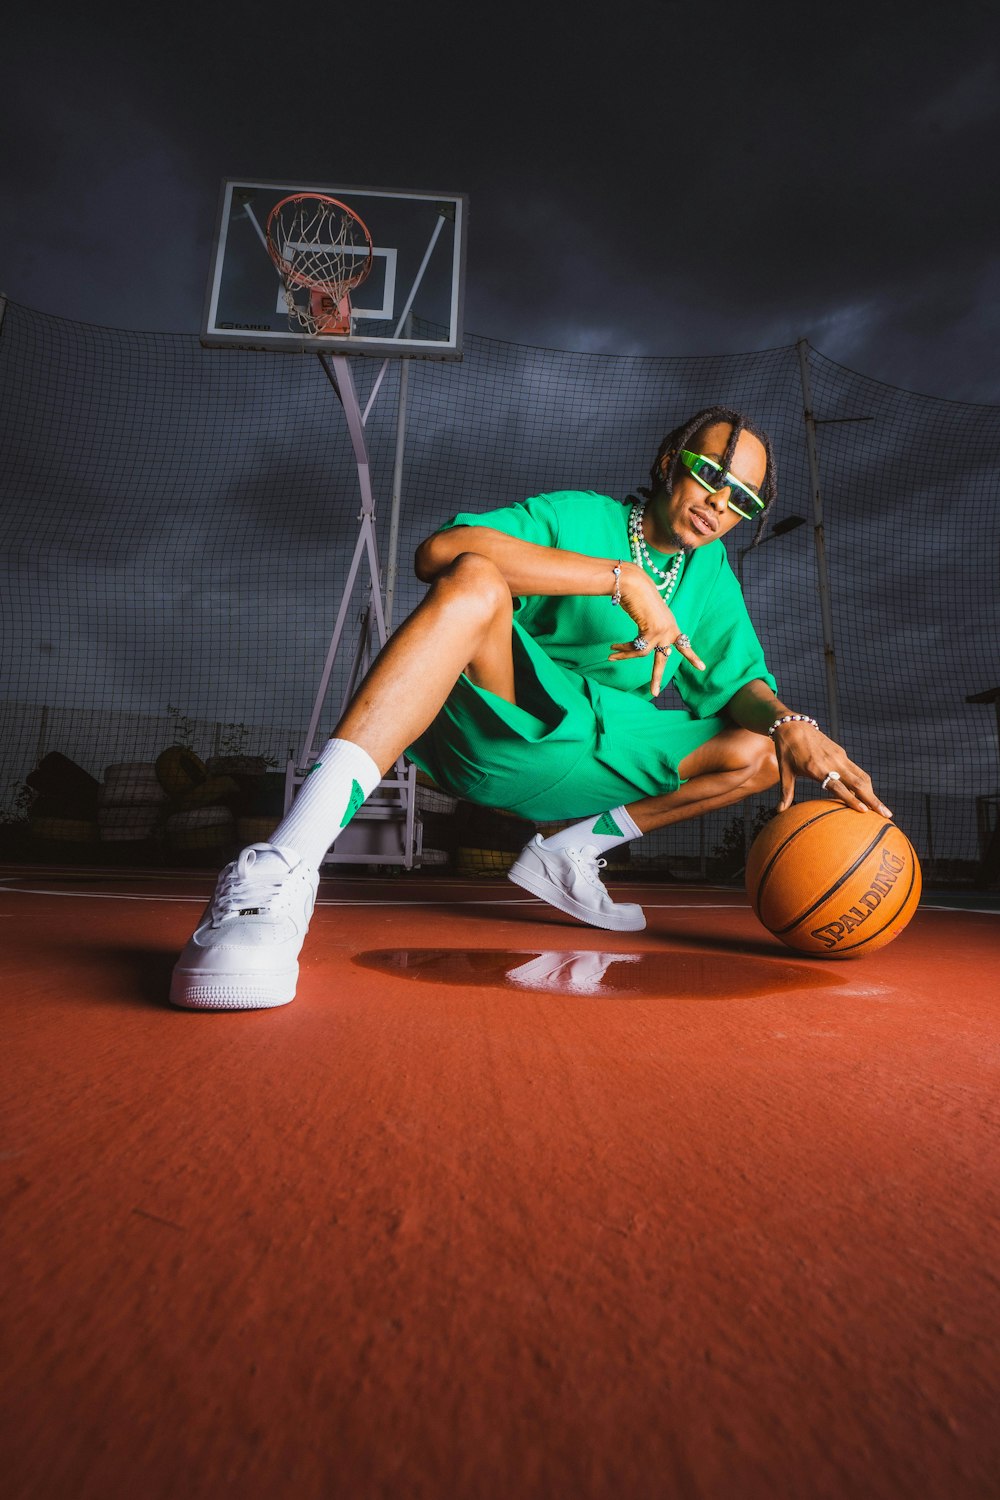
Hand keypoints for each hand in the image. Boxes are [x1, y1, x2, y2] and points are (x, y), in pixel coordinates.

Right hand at [608, 564, 705, 693]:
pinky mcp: (652, 632)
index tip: (701, 667)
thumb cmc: (639, 595)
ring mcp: (662, 632)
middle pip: (664, 658)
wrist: (635, 584)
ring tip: (611, 656)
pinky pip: (635, 648)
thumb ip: (650, 630)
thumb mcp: (648, 616)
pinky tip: (613, 647)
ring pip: (642, 654)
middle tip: (655, 693)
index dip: (691, 656)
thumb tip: (645, 648)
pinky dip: (623, 649)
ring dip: (625, 655)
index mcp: (671, 625)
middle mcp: (670, 630)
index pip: (683, 644)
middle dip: (657, 677)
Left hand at [773, 721, 891, 817]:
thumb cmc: (786, 751)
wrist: (792, 725)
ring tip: (882, 809)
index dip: (851, 799)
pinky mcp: (841, 753)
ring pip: (861, 776)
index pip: (838, 787)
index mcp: (817, 769)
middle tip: (886, 815)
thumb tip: (779, 812)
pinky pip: (857, 770)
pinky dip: (865, 783)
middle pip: (857, 783)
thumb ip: (786, 792)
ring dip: (873, 793)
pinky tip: (869, 795)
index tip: (864, 811)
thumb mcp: (784, 772)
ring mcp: (839, 757)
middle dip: (873, 800)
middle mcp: (832, 762)